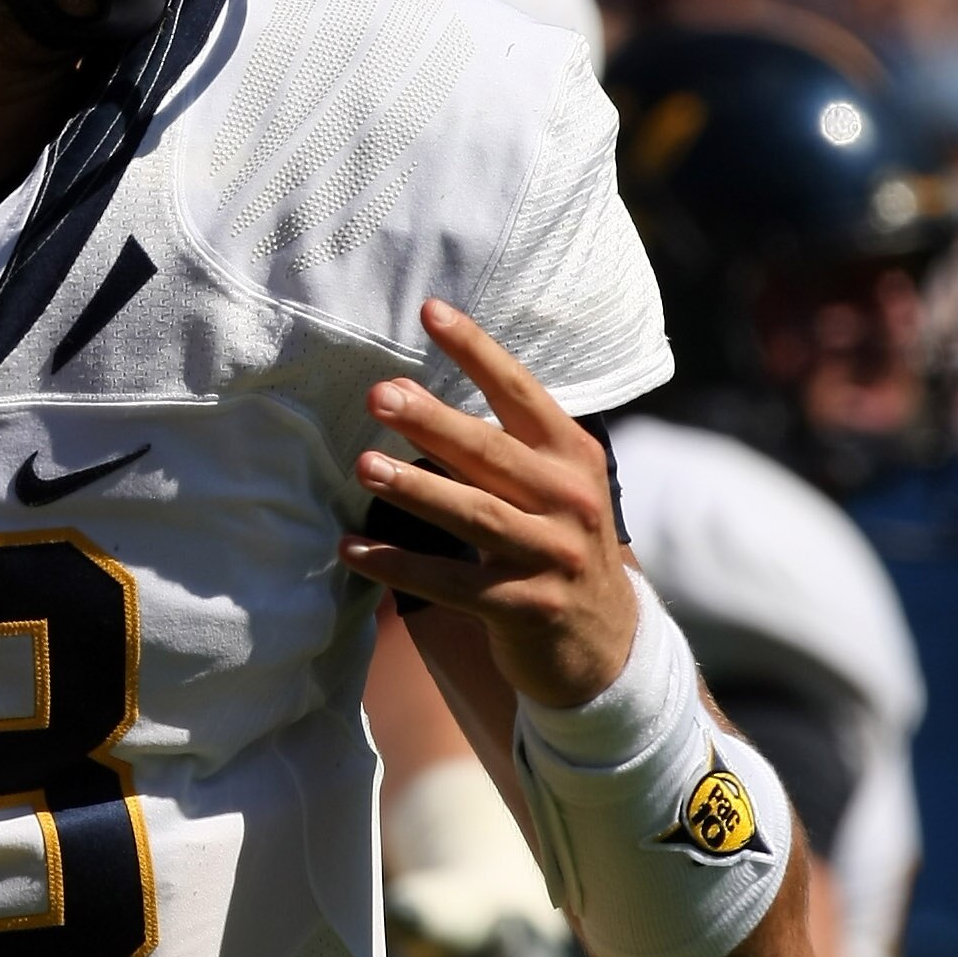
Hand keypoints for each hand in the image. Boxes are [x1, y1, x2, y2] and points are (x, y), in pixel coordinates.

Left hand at [339, 300, 638, 709]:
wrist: (605, 644)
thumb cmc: (557, 548)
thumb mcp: (554, 488)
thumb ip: (504, 447)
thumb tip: (411, 396)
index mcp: (573, 456)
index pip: (520, 392)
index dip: (476, 351)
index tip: (430, 312)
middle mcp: (570, 499)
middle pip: (491, 452)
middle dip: (433, 421)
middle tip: (380, 395)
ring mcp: (552, 555)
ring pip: (474, 514)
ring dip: (415, 490)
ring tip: (364, 466)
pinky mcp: (528, 607)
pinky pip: (451, 582)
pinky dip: (399, 566)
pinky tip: (352, 552)